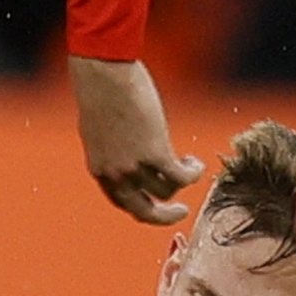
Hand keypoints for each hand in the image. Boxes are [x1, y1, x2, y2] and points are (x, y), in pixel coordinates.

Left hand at [68, 57, 204, 225]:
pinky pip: (181, 177)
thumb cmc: (100, 93)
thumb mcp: (99, 130)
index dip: (140, 203)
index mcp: (99, 169)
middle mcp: (115, 174)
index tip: (154, 201)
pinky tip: (196, 163)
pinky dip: (193, 173)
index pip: (120, 200)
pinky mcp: (155, 154)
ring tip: (189, 165)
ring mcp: (134, 167)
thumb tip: (127, 147)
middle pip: (142, 212)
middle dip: (163, 217)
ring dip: (182, 182)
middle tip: (181, 212)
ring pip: (166, 191)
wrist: (104, 78)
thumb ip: (112, 146)